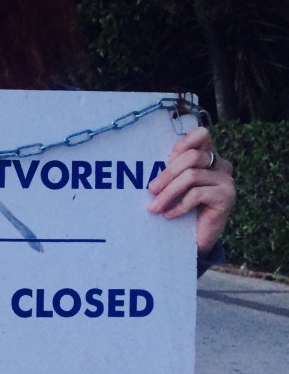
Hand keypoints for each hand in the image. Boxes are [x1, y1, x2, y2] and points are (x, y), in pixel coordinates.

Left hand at [147, 127, 235, 256]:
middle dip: (167, 174)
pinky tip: (168, 215)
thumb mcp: (173, 184)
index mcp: (208, 156)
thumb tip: (145, 160)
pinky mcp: (227, 196)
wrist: (195, 239)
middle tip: (150, 190)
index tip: (165, 157)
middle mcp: (220, 165)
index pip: (202, 135)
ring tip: (154, 207)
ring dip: (168, 193)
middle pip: (192, 157)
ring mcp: (226, 180)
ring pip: (192, 176)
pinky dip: (179, 205)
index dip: (184, 141)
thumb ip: (170, 168)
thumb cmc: (179, 207)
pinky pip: (197, 194)